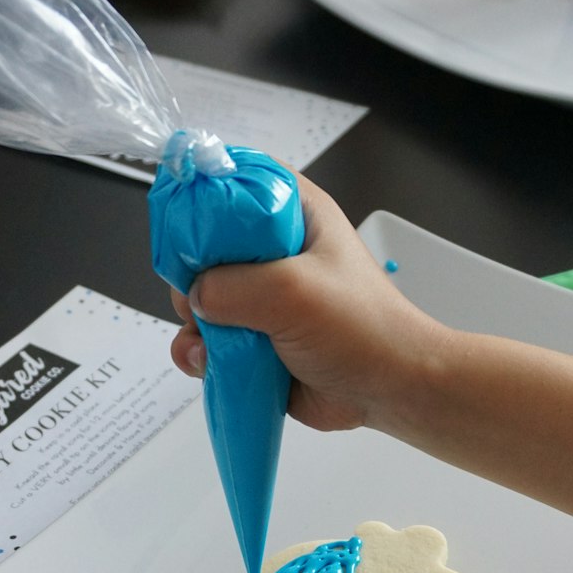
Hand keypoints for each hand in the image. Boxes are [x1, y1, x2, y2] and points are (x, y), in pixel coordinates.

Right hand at [169, 172, 447, 435]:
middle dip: (191, 276)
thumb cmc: (364, 329)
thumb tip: (196, 297)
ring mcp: (264, 299)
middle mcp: (274, 253)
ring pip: (202, 300)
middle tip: (200, 298)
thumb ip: (232, 284)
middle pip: (205, 247)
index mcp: (293, 215)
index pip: (234, 182)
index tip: (182, 227)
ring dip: (193, 324)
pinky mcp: (256, 340)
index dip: (202, 198)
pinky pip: (211, 342)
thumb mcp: (293, 290)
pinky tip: (209, 365)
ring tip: (208, 345)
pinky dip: (202, 355)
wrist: (390, 390)